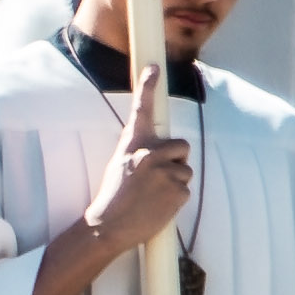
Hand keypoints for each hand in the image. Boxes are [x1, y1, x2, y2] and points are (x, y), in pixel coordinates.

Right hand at [82, 67, 193, 264]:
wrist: (108, 226)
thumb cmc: (113, 197)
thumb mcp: (119, 166)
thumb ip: (139, 152)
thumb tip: (161, 148)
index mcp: (132, 146)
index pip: (141, 111)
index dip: (147, 87)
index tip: (154, 68)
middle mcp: (149, 154)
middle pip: (182, 146)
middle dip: (177, 159)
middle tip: (158, 178)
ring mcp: (165, 172)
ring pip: (185, 170)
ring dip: (175, 182)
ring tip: (155, 196)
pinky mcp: (177, 190)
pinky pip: (186, 189)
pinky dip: (176, 199)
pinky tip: (159, 206)